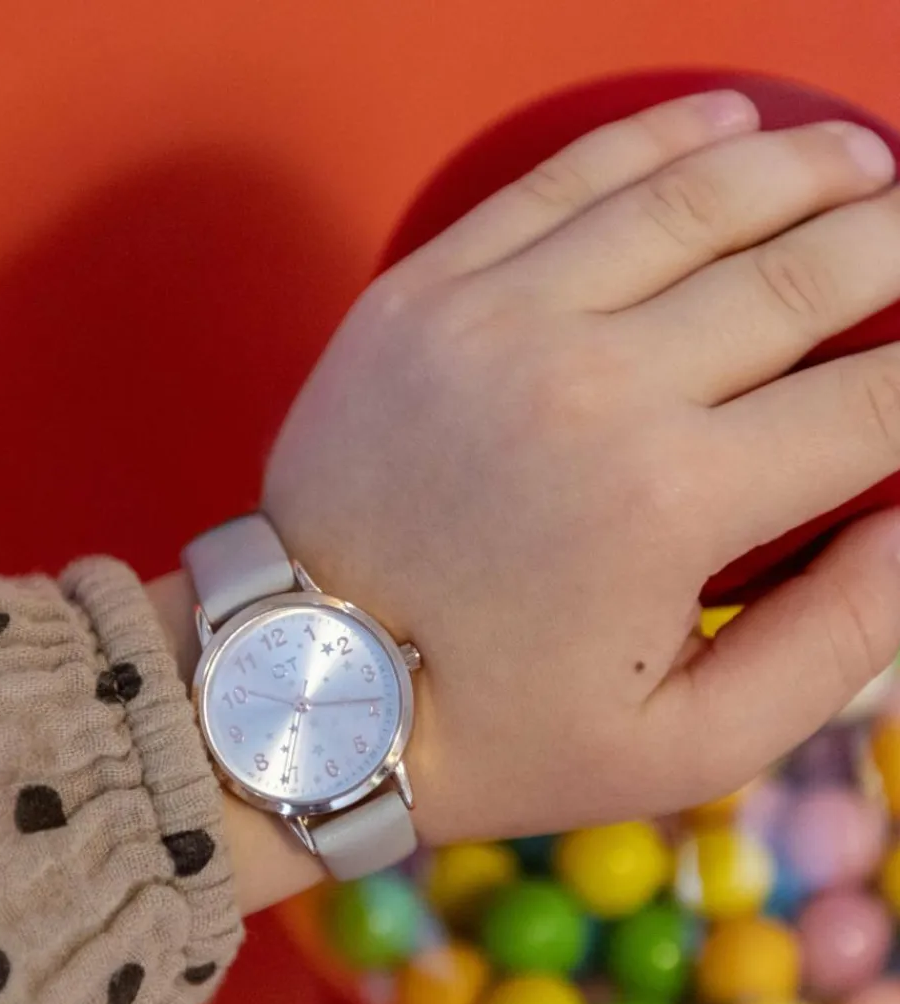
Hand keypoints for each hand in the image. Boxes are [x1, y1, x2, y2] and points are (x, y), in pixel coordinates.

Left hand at [264, 91, 899, 844]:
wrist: (299, 688)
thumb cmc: (495, 733)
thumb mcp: (684, 744)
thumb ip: (833, 641)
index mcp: (672, 503)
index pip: (873, 405)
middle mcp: (594, 386)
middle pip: (804, 272)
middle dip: (893, 249)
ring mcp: (499, 320)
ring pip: (695, 197)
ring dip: (804, 168)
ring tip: (863, 164)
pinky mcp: (427, 292)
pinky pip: (566, 179)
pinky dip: (661, 137)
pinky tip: (729, 122)